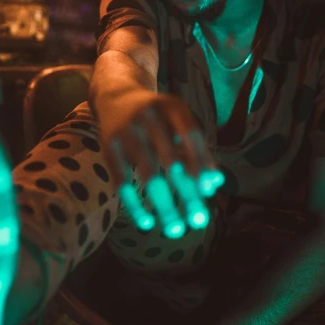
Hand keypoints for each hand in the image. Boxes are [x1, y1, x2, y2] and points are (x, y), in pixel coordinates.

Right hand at [100, 91, 224, 238]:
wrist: (116, 95)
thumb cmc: (157, 117)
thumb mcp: (178, 123)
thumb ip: (197, 150)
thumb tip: (216, 184)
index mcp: (172, 107)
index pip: (191, 136)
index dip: (201, 163)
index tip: (208, 192)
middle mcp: (149, 116)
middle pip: (171, 160)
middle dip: (186, 193)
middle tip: (199, 222)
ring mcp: (127, 130)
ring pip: (148, 174)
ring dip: (164, 204)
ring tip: (176, 230)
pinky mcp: (108, 144)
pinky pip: (122, 179)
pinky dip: (134, 203)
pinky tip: (147, 223)